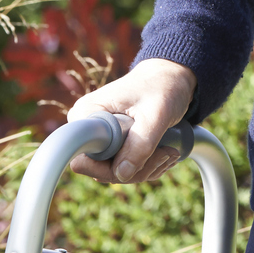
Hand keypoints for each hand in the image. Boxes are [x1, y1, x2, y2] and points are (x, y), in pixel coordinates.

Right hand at [65, 58, 197, 185]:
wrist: (172, 78)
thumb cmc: (163, 87)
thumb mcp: (156, 115)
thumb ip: (140, 144)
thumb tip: (121, 175)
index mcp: (87, 114)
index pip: (81, 159)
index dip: (110, 168)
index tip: (143, 156)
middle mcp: (87, 128)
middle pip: (101, 171)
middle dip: (137, 169)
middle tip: (166, 153)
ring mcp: (100, 138)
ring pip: (116, 172)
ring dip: (147, 168)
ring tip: (170, 151)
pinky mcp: (113, 145)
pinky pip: (125, 168)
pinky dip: (148, 166)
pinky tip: (165, 153)